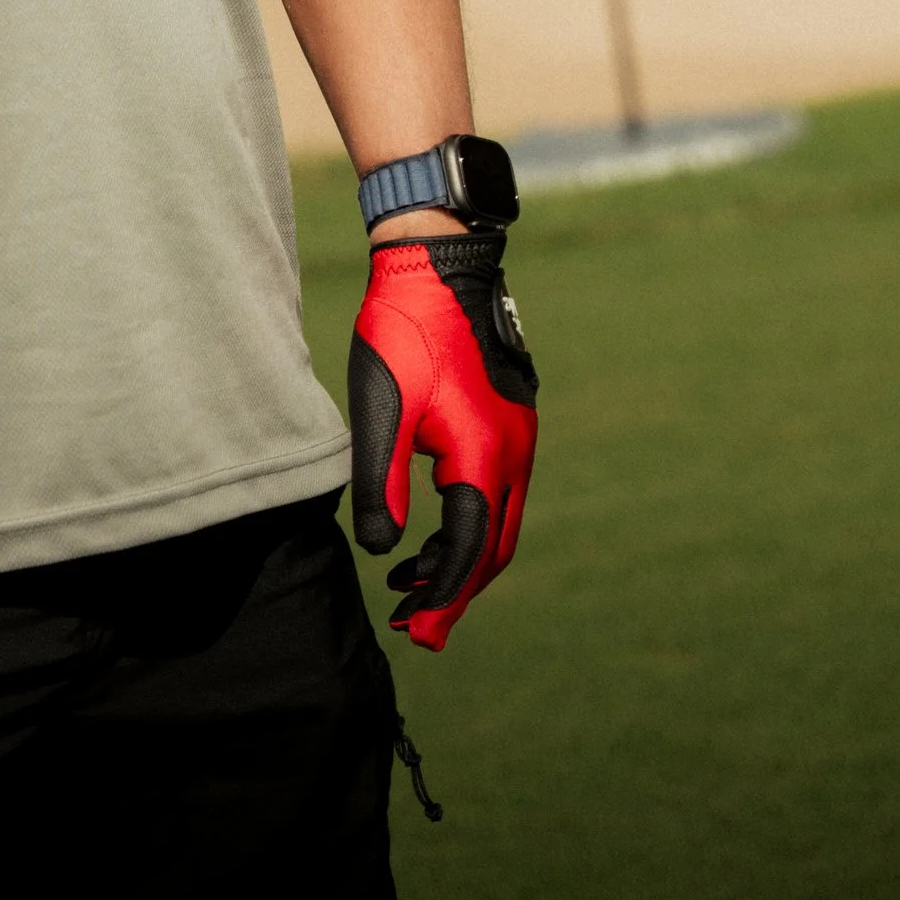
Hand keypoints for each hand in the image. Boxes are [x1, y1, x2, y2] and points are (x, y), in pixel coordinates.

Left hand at [348, 231, 536, 651]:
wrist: (438, 263)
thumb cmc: (404, 333)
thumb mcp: (382, 412)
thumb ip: (382, 486)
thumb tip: (382, 552)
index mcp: (485, 458)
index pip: (469, 552)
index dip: (443, 599)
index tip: (417, 635)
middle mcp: (515, 455)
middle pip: (492, 548)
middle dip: (455, 590)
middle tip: (413, 624)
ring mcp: (517, 436)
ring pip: (498, 521)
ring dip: (459, 558)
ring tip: (409, 581)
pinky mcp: (508, 421)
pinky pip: (497, 492)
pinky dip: (467, 522)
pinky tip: (427, 527)